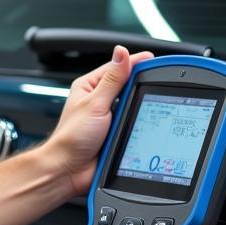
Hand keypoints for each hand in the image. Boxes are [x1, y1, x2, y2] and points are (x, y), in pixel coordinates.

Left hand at [45, 45, 153, 196]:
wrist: (69, 170)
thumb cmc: (71, 138)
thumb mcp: (94, 103)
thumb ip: (112, 80)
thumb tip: (121, 53)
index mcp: (89, 86)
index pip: (117, 67)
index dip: (134, 62)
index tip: (152, 59)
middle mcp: (99, 100)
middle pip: (127, 86)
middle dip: (140, 85)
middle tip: (156, 82)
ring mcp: (109, 117)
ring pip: (132, 105)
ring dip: (140, 107)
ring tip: (152, 103)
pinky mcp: (116, 133)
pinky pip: (133, 123)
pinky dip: (140, 123)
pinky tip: (147, 123)